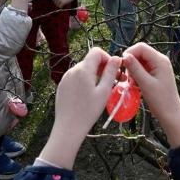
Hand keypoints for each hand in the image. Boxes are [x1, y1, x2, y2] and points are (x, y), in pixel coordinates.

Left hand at [39, 48, 120, 168]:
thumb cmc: (88, 111)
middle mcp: (72, 70)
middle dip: (102, 68)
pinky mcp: (62, 86)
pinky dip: (84, 81)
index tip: (114, 70)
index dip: (107, 58)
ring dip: (94, 75)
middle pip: (90, 61)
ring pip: (83, 69)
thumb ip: (111, 72)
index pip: (96, 52)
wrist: (68, 127)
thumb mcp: (104, 91)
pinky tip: (89, 95)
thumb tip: (117, 58)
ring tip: (101, 90)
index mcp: (83, 69)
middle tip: (113, 82)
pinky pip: (76, 77)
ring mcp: (65, 78)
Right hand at [123, 43, 179, 147]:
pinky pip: (143, 68)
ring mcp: (159, 66)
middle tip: (128, 77)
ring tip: (132, 83)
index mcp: (160, 60)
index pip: (141, 47)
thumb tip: (124, 56)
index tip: (122, 65)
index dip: (129, 53)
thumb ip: (135, 68)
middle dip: (131, 62)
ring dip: (133, 69)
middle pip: (140, 52)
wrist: (171, 113)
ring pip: (140, 61)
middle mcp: (160, 60)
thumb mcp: (145, 83)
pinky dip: (137, 74)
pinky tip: (136, 84)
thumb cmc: (160, 100)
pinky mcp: (157, 72)